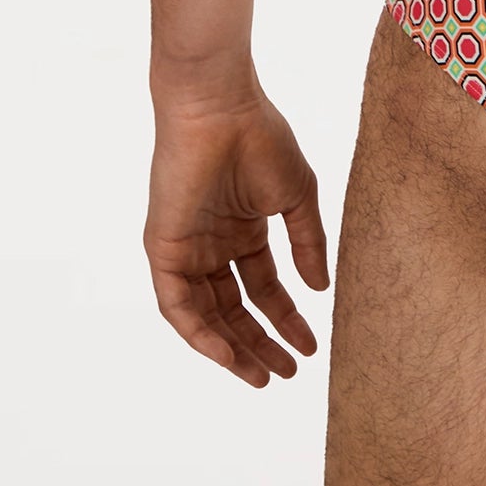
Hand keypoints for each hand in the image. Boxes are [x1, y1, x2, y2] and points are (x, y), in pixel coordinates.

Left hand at [144, 88, 329, 385]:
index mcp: (243, 229)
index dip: (286, 318)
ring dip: (232, 348)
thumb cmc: (261, 139)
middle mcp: (213, 244)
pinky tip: (228, 355)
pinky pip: (178, 305)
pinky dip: (200, 334)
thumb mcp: (297, 197)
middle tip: (286, 374)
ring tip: (261, 376)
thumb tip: (320, 289)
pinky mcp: (164, 249)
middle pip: (234, 309)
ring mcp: (188, 248)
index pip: (263, 287)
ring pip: (206, 315)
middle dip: (260, 343)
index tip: (310, 346)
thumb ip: (308, 244)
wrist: (220, 109)